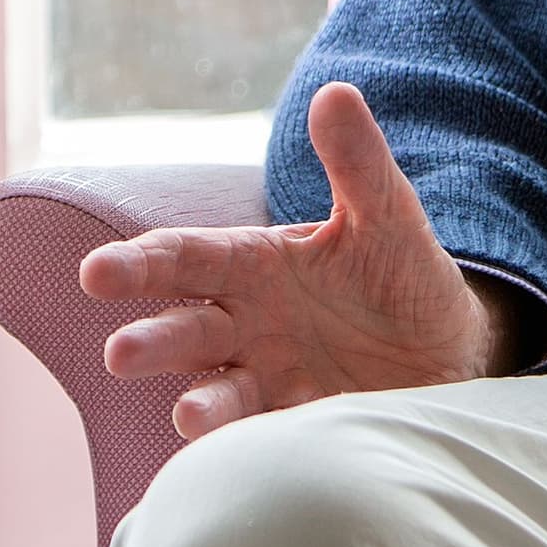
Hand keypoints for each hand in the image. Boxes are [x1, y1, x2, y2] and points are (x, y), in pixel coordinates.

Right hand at [77, 82, 513, 439]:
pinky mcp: (302, 423)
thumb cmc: (403, 274)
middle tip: (120, 354)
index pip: (183, 258)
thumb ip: (357, 161)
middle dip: (151, 341)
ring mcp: (269, 377)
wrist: (451, 348)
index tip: (95, 273)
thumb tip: (335, 91)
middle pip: (185, 329)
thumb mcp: (387, 212)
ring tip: (189, 415)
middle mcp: (246, 323)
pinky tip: (244, 455)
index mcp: (253, 264)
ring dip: (200, 404)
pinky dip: (255, 445)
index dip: (139, 265)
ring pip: (217, 390)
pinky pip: (270, 436)